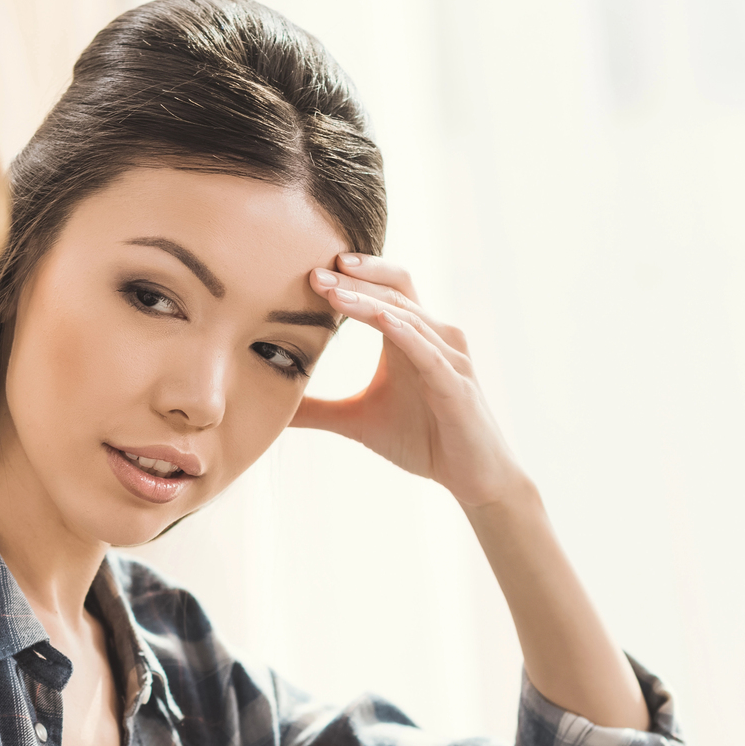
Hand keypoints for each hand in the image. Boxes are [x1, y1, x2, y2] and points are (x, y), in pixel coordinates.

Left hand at [294, 253, 527, 509]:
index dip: (352, 275)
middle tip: (313, 271)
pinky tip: (379, 318)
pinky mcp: (455, 383)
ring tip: (331, 290)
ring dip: (367, 300)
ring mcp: (448, 356)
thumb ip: (318, 409)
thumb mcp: (357, 421)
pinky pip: (426, 350)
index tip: (310, 269)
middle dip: (354, 278)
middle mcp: (433, 336)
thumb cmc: (423, 440)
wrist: (471, 476)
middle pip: (394, 288)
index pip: (383, 289)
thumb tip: (274, 406)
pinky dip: (402, 331)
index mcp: (410, 337)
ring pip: (406, 313)